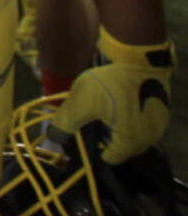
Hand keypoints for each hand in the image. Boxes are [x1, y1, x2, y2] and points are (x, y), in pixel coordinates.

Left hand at [50, 27, 174, 164]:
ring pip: (131, 134)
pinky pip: (141, 121)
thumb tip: (54, 138)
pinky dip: (127, 116)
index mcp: (131, 143)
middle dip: (103, 136)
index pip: (109, 158)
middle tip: (89, 119)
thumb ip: (67, 123)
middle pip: (121, 147)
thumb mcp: (81, 102)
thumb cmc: (110, 83)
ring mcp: (157, 125)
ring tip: (101, 108)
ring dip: (115, 126)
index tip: (81, 134)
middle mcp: (148, 139)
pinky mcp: (160, 111)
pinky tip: (115, 101)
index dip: (92, 149)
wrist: (138, 57)